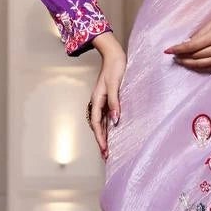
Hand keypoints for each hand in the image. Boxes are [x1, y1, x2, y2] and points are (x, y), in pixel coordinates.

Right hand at [87, 33, 125, 157]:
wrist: (114, 54)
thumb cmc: (115, 67)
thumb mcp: (115, 84)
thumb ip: (114, 102)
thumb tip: (115, 120)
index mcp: (97, 99)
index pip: (96, 123)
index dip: (100, 137)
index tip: (104, 149)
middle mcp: (97, 101)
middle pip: (97, 125)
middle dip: (100, 141)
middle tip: (106, 156)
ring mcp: (102, 100)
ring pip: (100, 122)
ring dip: (103, 135)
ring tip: (107, 149)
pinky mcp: (108, 98)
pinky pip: (105, 116)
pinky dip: (106, 127)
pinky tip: (111, 132)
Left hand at [166, 7, 210, 72]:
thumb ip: (200, 33)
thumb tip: (186, 43)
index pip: (192, 46)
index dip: (179, 49)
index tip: (168, 51)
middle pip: (196, 56)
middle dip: (182, 56)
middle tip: (173, 55)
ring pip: (201, 64)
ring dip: (188, 63)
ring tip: (180, 60)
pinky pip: (209, 67)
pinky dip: (198, 66)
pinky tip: (191, 64)